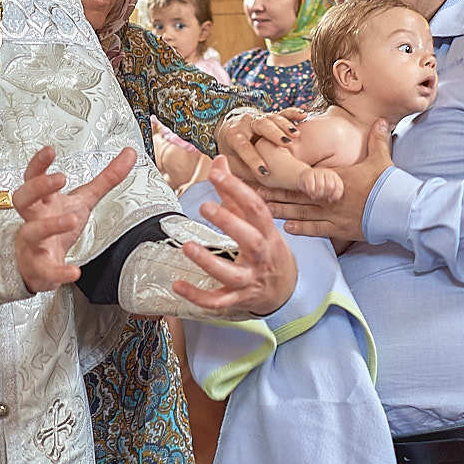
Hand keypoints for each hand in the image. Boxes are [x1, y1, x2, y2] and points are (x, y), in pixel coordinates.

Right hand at [13, 144, 135, 292]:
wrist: (38, 265)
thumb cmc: (57, 227)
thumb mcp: (83, 201)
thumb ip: (106, 179)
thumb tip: (129, 154)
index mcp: (43, 202)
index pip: (33, 178)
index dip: (39, 164)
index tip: (50, 151)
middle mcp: (33, 220)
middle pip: (22, 199)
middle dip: (37, 187)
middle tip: (59, 178)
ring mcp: (33, 243)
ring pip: (31, 232)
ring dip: (50, 225)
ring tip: (72, 220)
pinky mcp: (39, 268)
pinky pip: (45, 270)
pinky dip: (58, 272)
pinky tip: (73, 272)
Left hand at [172, 158, 296, 315]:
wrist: (284, 291)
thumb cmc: (268, 251)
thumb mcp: (259, 223)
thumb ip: (235, 193)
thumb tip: (220, 162)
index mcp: (267, 234)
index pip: (256, 208)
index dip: (238, 189)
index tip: (217, 174)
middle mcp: (261, 257)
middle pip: (250, 240)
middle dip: (229, 223)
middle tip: (205, 206)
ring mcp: (250, 280)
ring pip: (231, 274)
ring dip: (208, 261)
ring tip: (187, 246)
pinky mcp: (237, 299)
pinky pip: (217, 301)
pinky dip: (197, 296)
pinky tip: (178, 285)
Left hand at [216, 106, 305, 183]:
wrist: (232, 131)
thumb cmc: (233, 153)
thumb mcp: (230, 162)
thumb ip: (238, 171)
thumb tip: (242, 186)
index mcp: (234, 136)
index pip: (243, 146)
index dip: (253, 159)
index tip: (265, 172)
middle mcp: (247, 124)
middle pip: (261, 125)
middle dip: (273, 133)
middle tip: (286, 143)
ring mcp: (260, 118)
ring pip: (273, 118)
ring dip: (285, 125)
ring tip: (296, 135)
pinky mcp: (271, 117)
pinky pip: (283, 113)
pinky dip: (293, 113)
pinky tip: (303, 115)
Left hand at [260, 119, 391, 241]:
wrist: (397, 208)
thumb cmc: (389, 183)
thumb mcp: (382, 158)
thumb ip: (377, 139)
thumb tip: (380, 120)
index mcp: (336, 177)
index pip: (306, 176)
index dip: (287, 175)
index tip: (271, 172)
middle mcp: (329, 195)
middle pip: (297, 194)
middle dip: (276, 193)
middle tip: (256, 192)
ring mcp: (333, 214)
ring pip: (301, 212)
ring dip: (282, 211)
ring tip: (264, 208)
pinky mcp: (339, 229)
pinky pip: (316, 230)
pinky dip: (301, 229)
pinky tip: (287, 228)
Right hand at [298, 165, 344, 204]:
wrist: (303, 177)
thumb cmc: (317, 185)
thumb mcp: (326, 189)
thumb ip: (332, 194)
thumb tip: (330, 200)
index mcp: (334, 176)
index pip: (339, 187)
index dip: (335, 196)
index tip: (330, 199)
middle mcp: (327, 172)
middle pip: (330, 187)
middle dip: (325, 195)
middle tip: (321, 197)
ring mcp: (318, 172)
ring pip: (320, 186)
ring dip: (317, 195)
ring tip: (315, 196)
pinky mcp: (308, 174)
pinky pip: (311, 187)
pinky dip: (311, 193)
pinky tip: (310, 193)